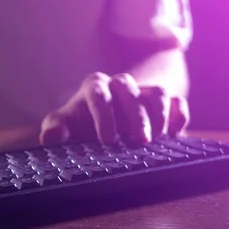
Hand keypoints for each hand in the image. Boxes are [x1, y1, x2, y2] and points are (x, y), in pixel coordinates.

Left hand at [39, 72, 188, 145]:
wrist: (99, 122)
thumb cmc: (79, 123)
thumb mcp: (64, 125)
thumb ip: (54, 129)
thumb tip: (49, 137)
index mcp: (94, 87)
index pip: (99, 94)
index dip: (104, 116)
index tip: (107, 140)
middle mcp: (119, 85)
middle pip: (130, 90)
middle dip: (136, 116)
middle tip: (140, 142)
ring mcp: (142, 92)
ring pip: (157, 92)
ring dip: (160, 115)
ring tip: (157, 141)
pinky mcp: (161, 104)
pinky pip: (177, 102)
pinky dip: (179, 116)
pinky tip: (175, 135)